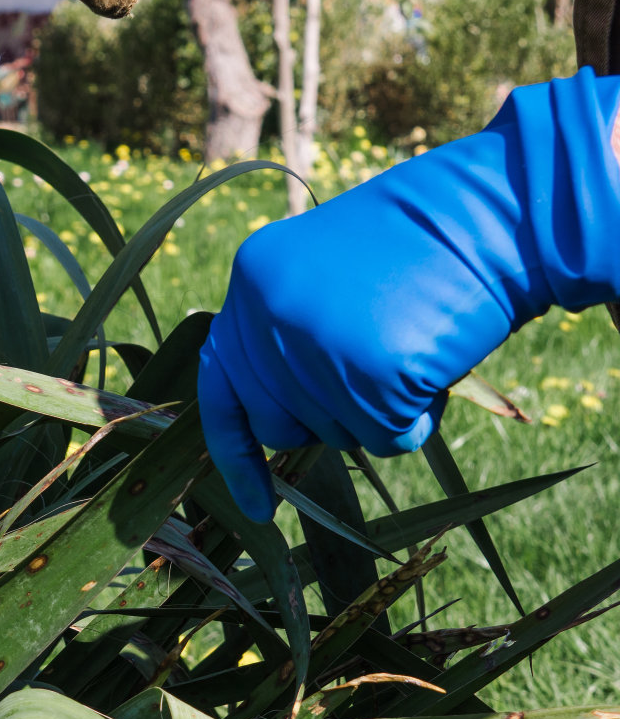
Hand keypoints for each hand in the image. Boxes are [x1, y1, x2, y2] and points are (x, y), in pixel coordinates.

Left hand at [198, 69, 619, 521]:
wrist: (499, 212)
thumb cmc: (425, 246)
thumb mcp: (327, 273)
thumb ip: (286, 333)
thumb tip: (276, 420)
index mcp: (252, 280)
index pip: (221, 387)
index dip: (234, 452)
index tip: (259, 506)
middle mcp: (267, 317)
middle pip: (280, 426)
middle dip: (327, 422)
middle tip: (375, 367)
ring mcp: (314, 349)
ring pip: (337, 437)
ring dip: (379, 412)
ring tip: (411, 344)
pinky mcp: (369, 377)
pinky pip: (387, 440)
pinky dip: (417, 418)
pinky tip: (433, 366)